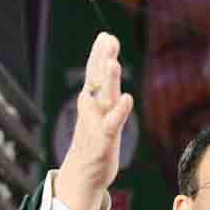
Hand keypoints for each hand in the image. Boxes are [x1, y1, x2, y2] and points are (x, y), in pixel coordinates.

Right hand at [55, 32, 134, 209]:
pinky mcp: (104, 139)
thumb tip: (104, 67)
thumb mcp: (97, 113)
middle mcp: (92, 108)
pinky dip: (119, 111)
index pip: (94, 72)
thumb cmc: (93, 141)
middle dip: (102, 58)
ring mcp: (97, 123)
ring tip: (113, 62)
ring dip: (108, 80)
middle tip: (107, 38)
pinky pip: (113, 123)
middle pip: (97, 78)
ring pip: (104, 97)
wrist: (82, 175)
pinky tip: (127, 98)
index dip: (99, 53)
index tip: (105, 35)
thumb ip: (102, 90)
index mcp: (91, 100)